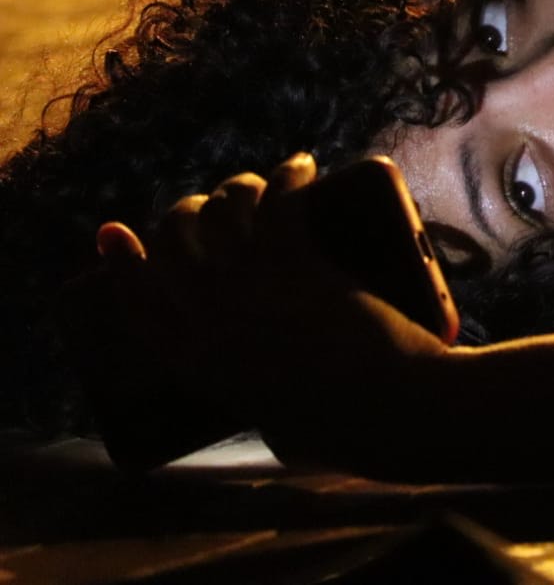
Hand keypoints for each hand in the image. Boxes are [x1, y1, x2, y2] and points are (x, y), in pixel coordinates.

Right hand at [96, 154, 448, 467]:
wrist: (395, 414)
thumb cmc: (351, 429)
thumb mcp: (281, 425)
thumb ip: (266, 399)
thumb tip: (279, 387)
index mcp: (198, 368)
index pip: (138, 303)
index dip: (123, 263)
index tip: (115, 232)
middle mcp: (214, 323)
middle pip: (177, 243)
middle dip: (185, 213)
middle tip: (209, 207)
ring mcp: (256, 290)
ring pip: (226, 213)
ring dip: (238, 190)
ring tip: (257, 188)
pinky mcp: (304, 266)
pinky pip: (282, 203)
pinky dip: (290, 177)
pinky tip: (300, 166)